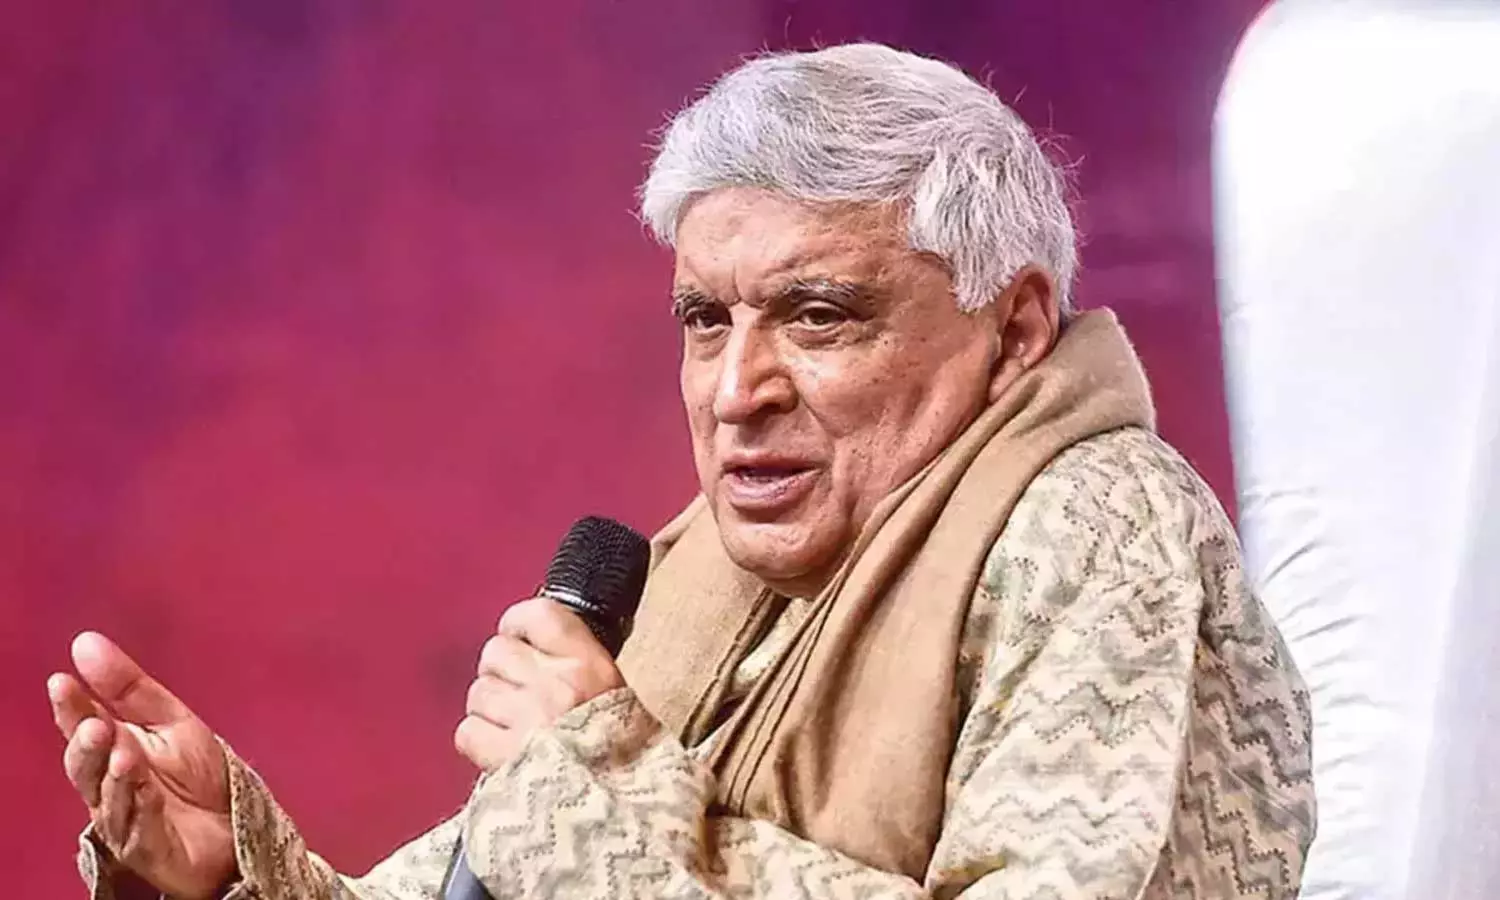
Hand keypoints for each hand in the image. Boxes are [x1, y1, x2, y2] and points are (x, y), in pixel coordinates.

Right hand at [48, 632, 234, 899]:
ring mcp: (125, 821)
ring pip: (108, 801)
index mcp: (111, 751)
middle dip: (87, 747)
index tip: (61, 682)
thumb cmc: (199, 775)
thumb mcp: (171, 721)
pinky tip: (147, 791)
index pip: (82, 726)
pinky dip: (141, 809)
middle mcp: (108, 788)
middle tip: (95, 726)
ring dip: (116, 777)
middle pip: (85, 768)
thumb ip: (128, 687)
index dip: (70, 708)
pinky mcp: (148, 851)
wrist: (237, 825)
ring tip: (125, 754)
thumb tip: (84, 642)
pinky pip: (139, 830)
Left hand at [454, 597, 624, 770]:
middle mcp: (557, 685)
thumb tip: (544, 650)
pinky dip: (477, 741)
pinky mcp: (502, 756)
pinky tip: (499, 754)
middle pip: (496, 652)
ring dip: (488, 710)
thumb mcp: (625, 705)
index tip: (517, 636)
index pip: (540, 616)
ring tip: (511, 731)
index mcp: (592, 667)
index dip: (518, 623)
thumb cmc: (630, 767)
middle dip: (499, 673)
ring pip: (478, 692)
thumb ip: (586, 674)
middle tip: (514, 695)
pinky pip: (467, 731)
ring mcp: (527, 719)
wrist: (624, 824)